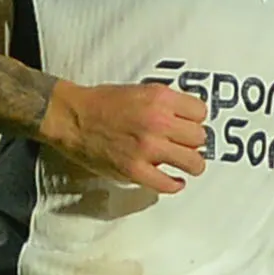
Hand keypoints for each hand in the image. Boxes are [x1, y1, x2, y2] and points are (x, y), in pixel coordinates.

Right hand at [42, 79, 206, 193]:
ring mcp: (148, 148)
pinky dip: (174, 184)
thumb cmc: (102, 103)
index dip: (196, 120)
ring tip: (185, 163)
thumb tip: (188, 117)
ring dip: (191, 164)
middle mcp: (158, 122)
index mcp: (159, 98)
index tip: (189, 125)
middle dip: (194, 141)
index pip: (201, 112)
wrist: (73, 118)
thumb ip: (166, 103)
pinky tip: (174, 180)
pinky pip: (168, 183)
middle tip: (185, 144)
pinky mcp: (136, 170)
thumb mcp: (141, 90)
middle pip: (200, 137)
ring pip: (193, 162)